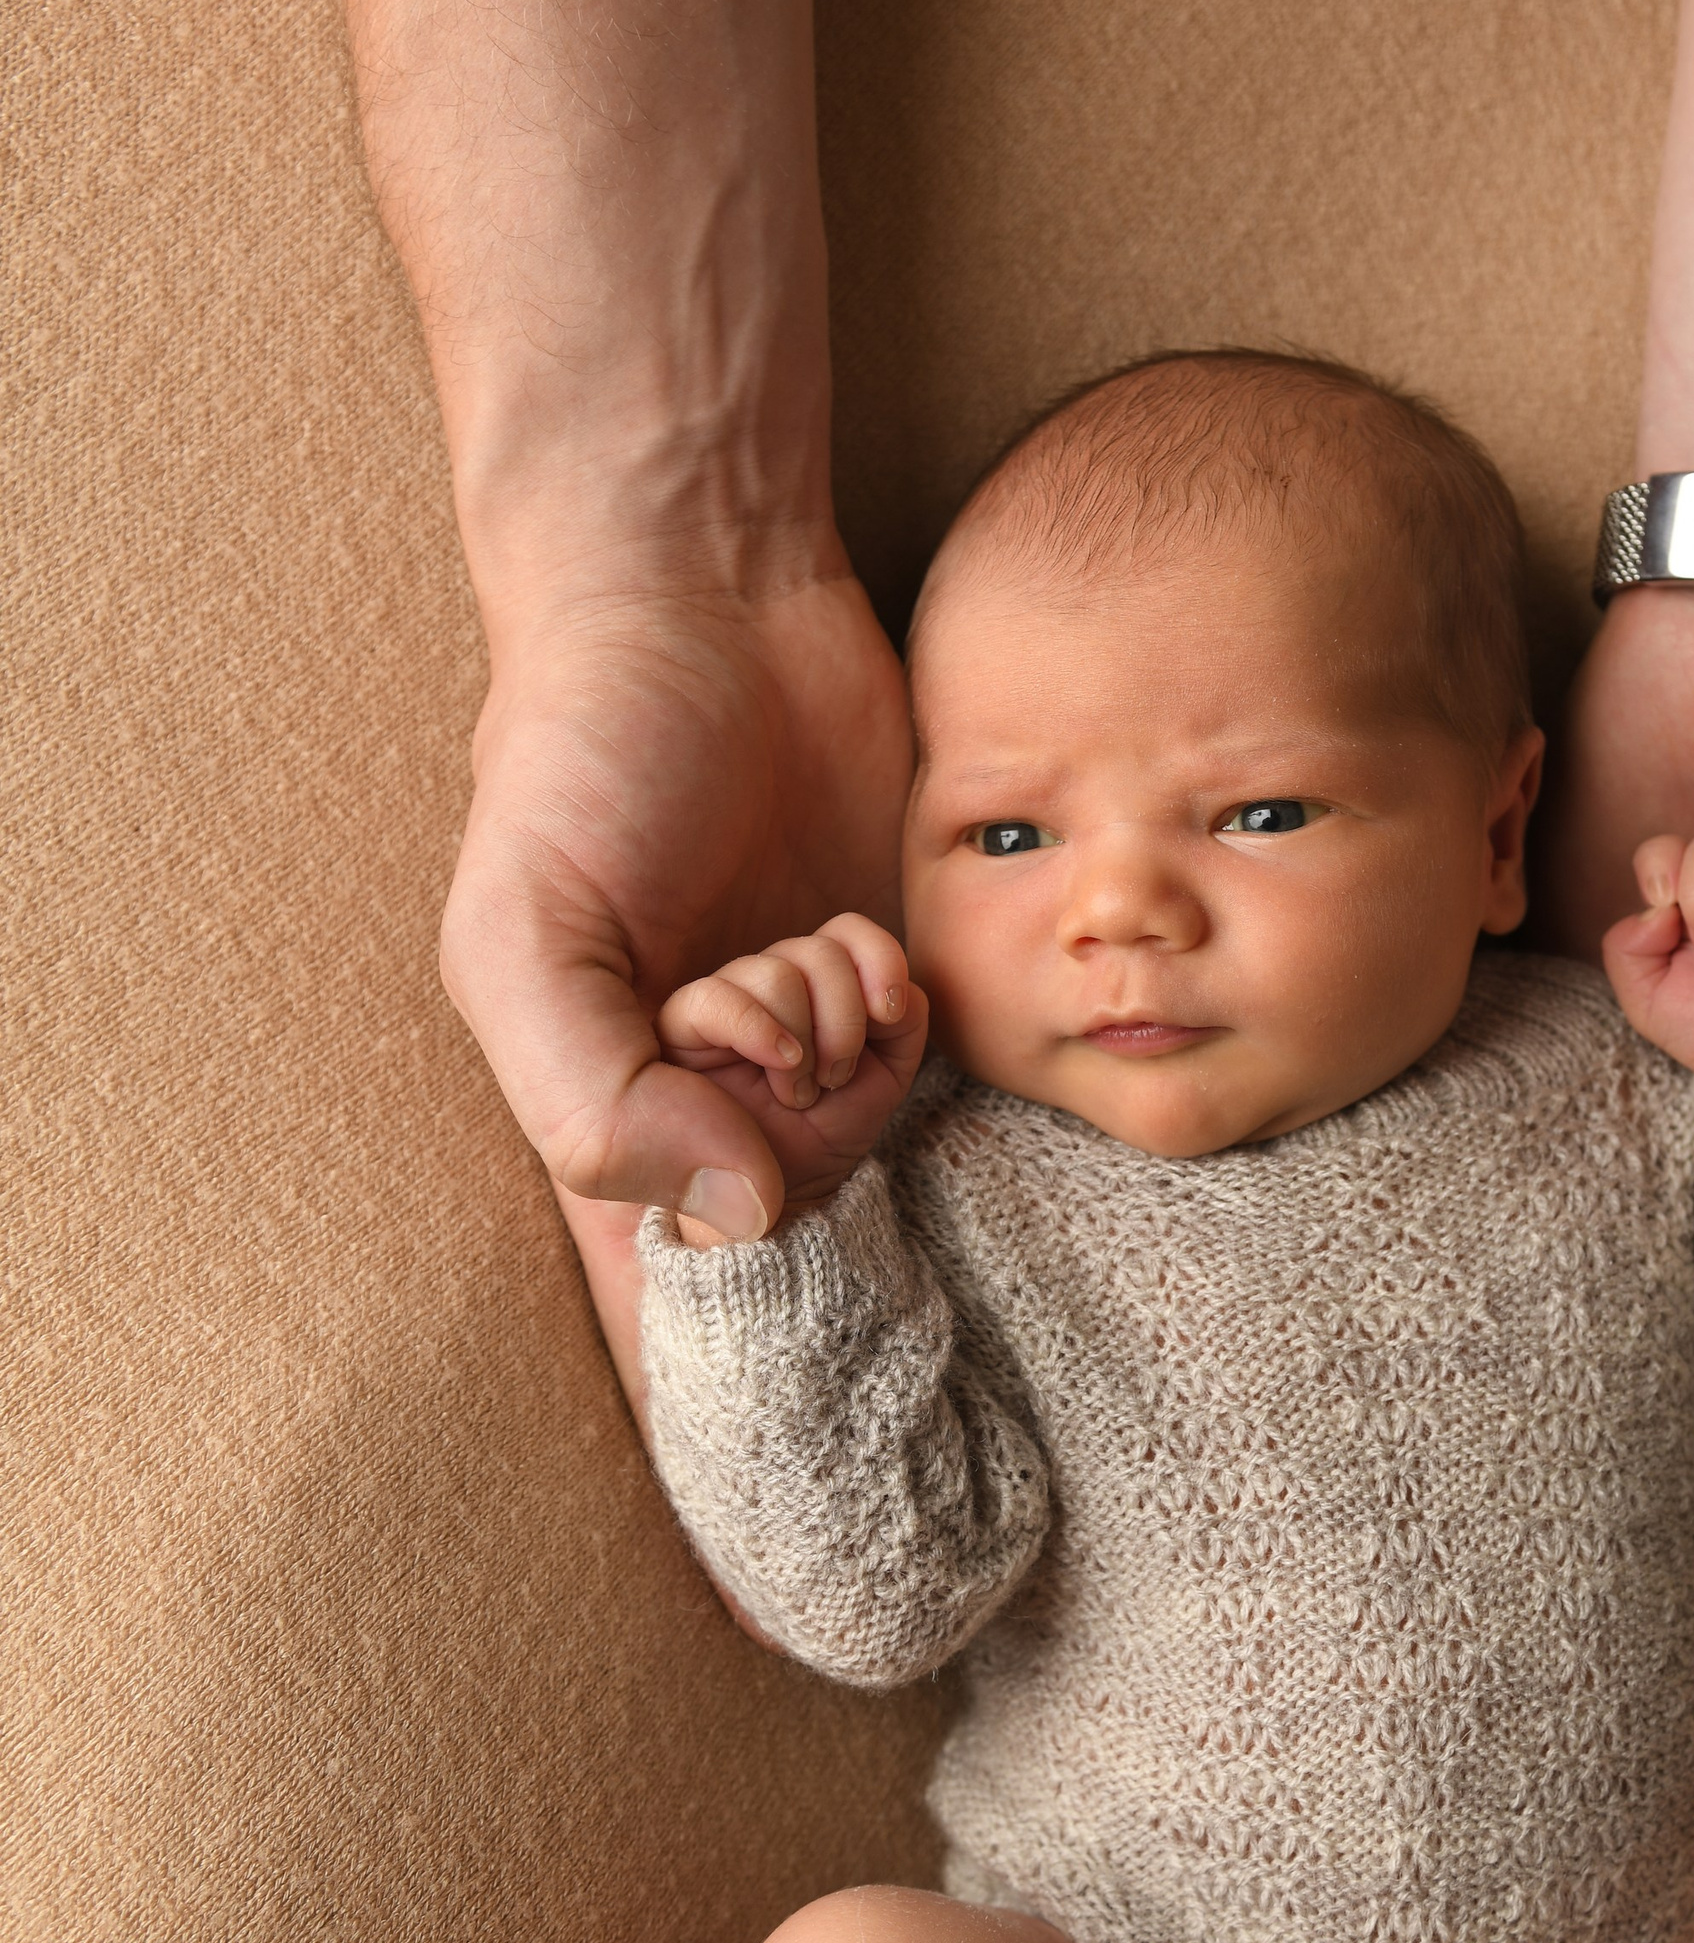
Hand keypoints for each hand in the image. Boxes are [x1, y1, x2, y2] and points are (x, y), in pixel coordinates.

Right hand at [440, 568, 914, 1241]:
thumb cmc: (583, 758)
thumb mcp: (524, 930)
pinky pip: (920, 1064)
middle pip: (781, 1209)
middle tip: (736, 996)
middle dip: (778, 1106)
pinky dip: (902, 1007)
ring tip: (796, 941)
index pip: (659, 1301)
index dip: (707, 1336)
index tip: (741, 1254)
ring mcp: (797, 1050)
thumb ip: (593, 1099)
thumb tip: (741, 1214)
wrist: (707, 607)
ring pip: (859, 1137)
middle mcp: (695, 1101)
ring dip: (842, 1041)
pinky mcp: (881, 986)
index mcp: (590, 1113)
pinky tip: (863, 935)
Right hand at [658, 912, 927, 1225]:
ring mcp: (725, 1003)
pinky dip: (758, 1028)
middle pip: (818, 951)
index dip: (881, 962)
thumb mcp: (884, 1077)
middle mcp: (768, 985)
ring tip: (798, 1091)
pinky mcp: (681, 1031)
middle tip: (835, 1076)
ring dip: (804, 1039)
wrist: (780, 1196)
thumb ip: (901, 1022)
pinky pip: (714, 998)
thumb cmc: (823, 1136)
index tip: (887, 1018)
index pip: (848, 933)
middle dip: (844, 1019)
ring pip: (775, 971)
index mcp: (815, 987)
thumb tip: (894, 985)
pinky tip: (780, 1065)